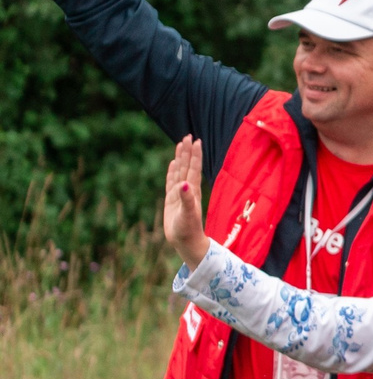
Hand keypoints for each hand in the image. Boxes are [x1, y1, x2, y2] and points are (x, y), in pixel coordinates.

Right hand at [163, 136, 211, 265]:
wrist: (186, 242)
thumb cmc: (188, 230)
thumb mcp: (187, 215)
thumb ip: (186, 199)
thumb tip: (184, 184)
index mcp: (192, 191)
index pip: (193, 168)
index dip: (194, 155)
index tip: (195, 140)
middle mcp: (187, 190)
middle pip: (187, 166)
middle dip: (187, 152)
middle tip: (187, 136)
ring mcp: (180, 194)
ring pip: (180, 172)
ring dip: (180, 159)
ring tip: (180, 145)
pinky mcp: (172, 200)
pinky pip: (171, 182)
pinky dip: (172, 172)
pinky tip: (172, 164)